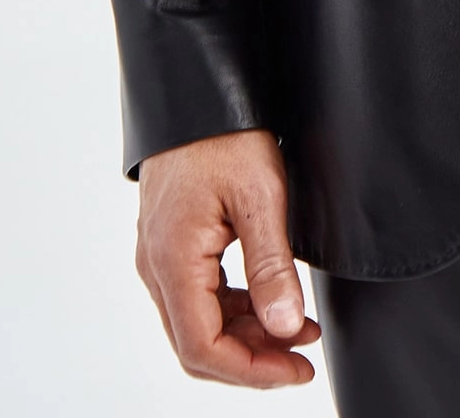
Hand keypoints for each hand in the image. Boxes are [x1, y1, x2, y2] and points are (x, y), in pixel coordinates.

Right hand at [136, 128, 322, 387]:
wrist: (197, 88)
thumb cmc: (224, 132)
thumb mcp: (260, 195)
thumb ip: (271, 267)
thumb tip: (284, 328)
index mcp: (171, 260)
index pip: (202, 348)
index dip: (252, 371)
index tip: (297, 369)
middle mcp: (157, 265)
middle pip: (198, 344)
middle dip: (252, 360)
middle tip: (302, 359)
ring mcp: (161, 254)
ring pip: (200, 322)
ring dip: (248, 335)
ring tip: (299, 330)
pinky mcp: (173, 242)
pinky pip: (200, 295)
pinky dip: (237, 309)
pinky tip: (273, 301)